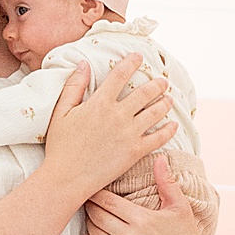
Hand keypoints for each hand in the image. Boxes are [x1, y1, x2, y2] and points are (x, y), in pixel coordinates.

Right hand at [42, 58, 177, 199]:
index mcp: (100, 103)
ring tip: (169, 99)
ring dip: (165, 103)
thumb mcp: (61, 112)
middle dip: (156, 84)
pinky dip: (169, 130)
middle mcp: (118, 115)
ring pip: (155, 112)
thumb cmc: (61, 146)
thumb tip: (83, 63)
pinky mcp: (136, 151)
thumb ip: (73, 86)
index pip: (120, 75)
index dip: (131, 63)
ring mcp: (129, 133)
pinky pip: (159, 137)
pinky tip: (174, 125)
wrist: (67, 178)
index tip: (138, 56)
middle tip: (163, 81)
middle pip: (145, 92)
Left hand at [82, 156, 212, 234]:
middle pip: (98, 217)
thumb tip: (161, 158)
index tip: (92, 188)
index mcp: (144, 219)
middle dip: (90, 207)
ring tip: (90, 216)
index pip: (109, 202)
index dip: (96, 194)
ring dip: (89, 224)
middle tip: (86, 199)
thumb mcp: (180, 207)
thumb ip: (167, 182)